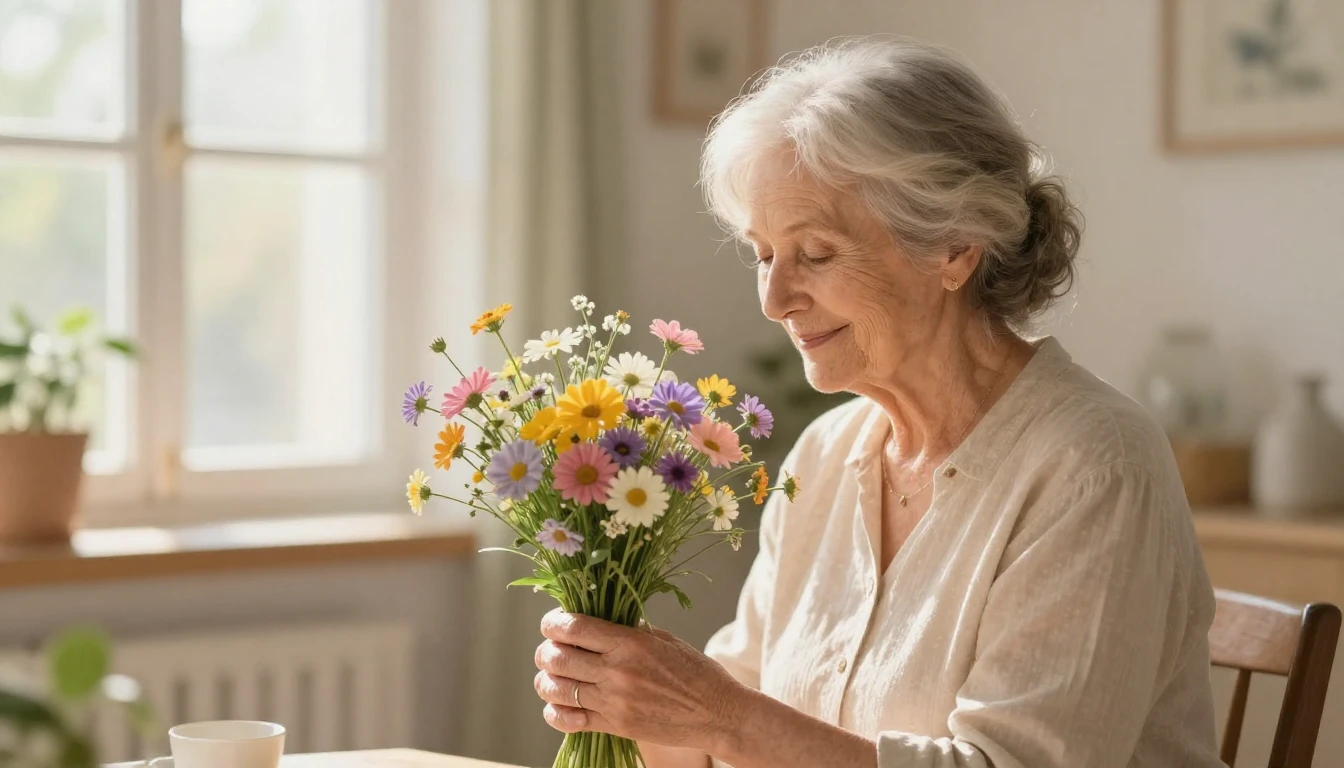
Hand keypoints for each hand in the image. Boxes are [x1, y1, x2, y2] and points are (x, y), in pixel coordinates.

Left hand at [534, 608, 744, 751]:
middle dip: (545, 651)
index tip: (551, 624)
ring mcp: (614, 702)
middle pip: (557, 657)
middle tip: (549, 650)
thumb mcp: (663, 639)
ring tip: (551, 676)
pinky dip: (555, 712)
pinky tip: (558, 704)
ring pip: (556, 689)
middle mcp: (617, 672)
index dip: (552, 623)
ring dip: (545, 680)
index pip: (574, 627)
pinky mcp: (615, 726)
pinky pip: (569, 720)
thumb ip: (627, 631)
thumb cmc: (695, 672)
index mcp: (630, 643)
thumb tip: (594, 623)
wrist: (717, 713)